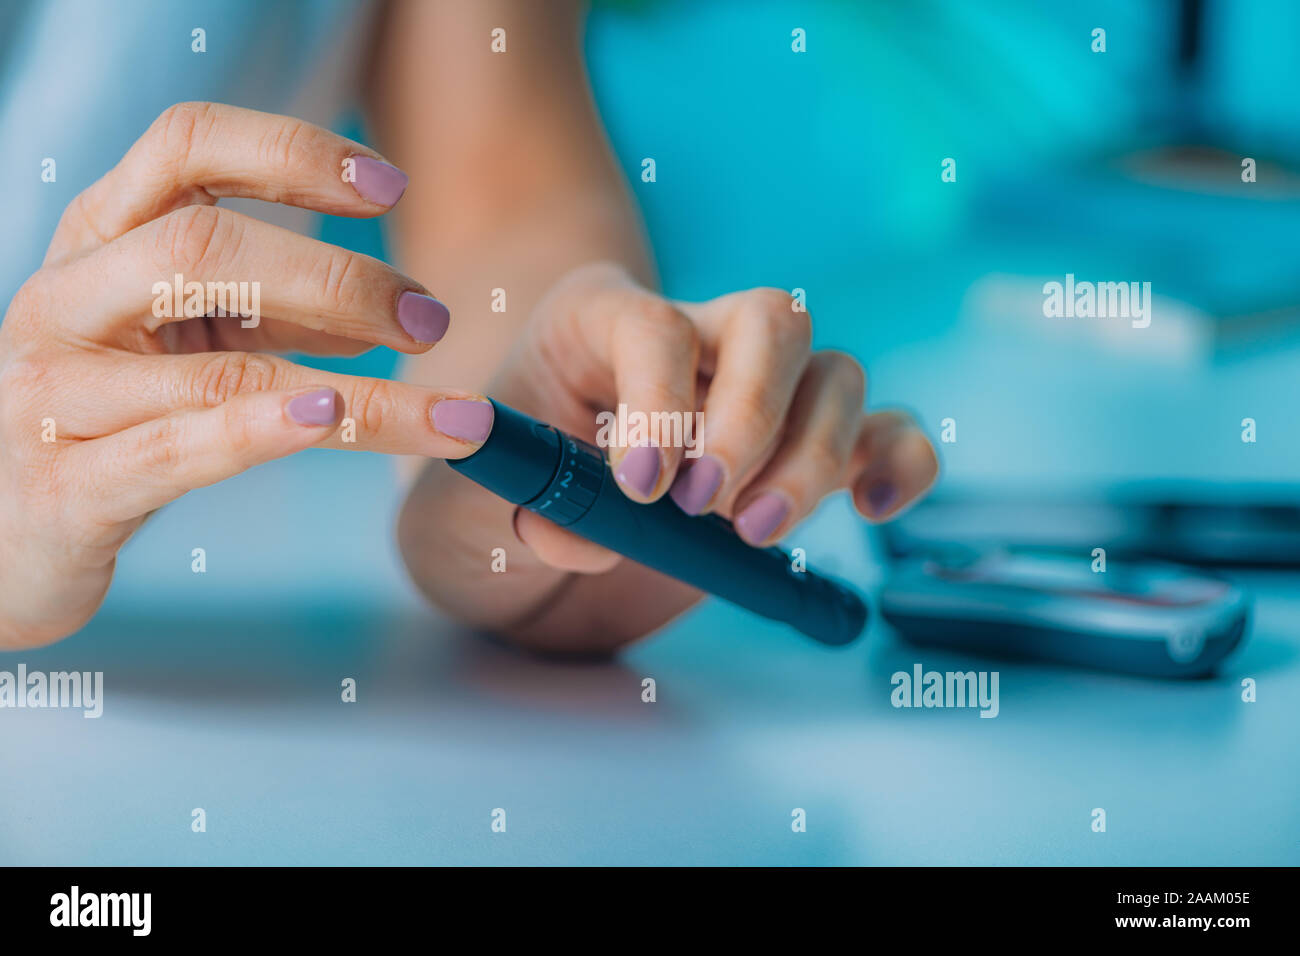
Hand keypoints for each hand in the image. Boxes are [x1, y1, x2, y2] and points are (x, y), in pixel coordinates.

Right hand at [0, 102, 492, 648]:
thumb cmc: (106, 419)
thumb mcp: (177, 337)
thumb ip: (266, 309)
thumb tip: (390, 309)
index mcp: (97, 238)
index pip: (186, 146)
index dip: (291, 152)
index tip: (389, 187)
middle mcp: (67, 300)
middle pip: (202, 244)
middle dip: (336, 278)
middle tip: (429, 321)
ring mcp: (55, 395)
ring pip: (217, 370)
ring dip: (358, 393)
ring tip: (453, 415)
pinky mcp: (67, 490)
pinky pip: (174, 450)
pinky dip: (262, 431)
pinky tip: (331, 417)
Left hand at [398, 262, 938, 653]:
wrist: (516, 537)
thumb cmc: (483, 510)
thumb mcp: (457, 522)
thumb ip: (505, 518)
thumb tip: (586, 532)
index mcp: (594, 325)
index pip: (655, 325)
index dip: (660, 401)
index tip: (639, 490)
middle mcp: (690, 339)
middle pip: (773, 322)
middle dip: (753, 418)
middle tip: (707, 509)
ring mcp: (755, 394)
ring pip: (836, 373)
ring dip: (816, 454)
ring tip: (754, 533)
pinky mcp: (800, 452)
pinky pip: (884, 429)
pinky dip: (897, 461)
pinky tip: (868, 508)